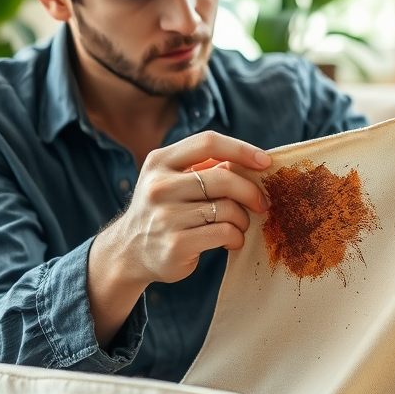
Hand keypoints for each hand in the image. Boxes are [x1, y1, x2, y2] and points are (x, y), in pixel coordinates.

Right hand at [86, 132, 270, 343]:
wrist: (129, 251)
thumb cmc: (164, 210)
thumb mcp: (173, 181)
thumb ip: (205, 169)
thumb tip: (252, 163)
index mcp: (160, 161)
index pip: (208, 142)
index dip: (242, 149)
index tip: (265, 162)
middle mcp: (159, 186)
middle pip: (223, 178)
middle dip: (250, 191)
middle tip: (262, 203)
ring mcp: (166, 216)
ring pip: (227, 209)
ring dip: (243, 219)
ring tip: (240, 225)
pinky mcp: (175, 244)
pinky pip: (223, 233)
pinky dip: (236, 237)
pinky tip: (231, 240)